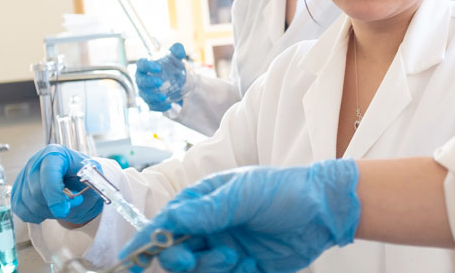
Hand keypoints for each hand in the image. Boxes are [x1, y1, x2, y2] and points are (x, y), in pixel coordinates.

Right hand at [12, 144, 102, 224]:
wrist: (76, 180)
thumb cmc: (84, 175)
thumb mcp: (93, 173)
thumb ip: (89, 182)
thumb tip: (77, 195)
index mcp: (55, 153)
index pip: (49, 173)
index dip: (55, 194)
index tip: (63, 210)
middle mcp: (36, 161)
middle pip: (36, 191)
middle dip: (53, 205)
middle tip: (69, 206)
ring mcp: (24, 175)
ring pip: (28, 203)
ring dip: (46, 212)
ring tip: (61, 207)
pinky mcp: (18, 189)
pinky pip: (20, 209)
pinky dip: (35, 215)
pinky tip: (48, 211)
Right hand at [118, 159, 359, 272]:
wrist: (323, 211)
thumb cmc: (284, 191)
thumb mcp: (244, 194)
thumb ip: (207, 210)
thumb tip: (170, 218)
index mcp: (208, 200)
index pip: (169, 220)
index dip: (148, 239)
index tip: (131, 259)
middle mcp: (213, 224)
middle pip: (178, 251)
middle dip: (184, 259)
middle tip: (198, 257)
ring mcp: (227, 246)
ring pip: (200, 270)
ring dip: (213, 267)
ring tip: (237, 256)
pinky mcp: (244, 267)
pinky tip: (253, 262)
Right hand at [136, 43, 186, 111]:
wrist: (175, 80)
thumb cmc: (170, 65)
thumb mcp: (175, 56)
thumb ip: (177, 50)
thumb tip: (179, 52)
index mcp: (145, 66)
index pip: (141, 64)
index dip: (147, 66)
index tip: (158, 68)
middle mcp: (142, 79)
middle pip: (140, 81)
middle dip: (148, 83)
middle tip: (160, 83)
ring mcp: (145, 91)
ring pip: (145, 96)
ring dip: (153, 97)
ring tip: (165, 98)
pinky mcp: (150, 102)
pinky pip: (152, 106)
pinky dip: (160, 107)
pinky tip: (169, 105)